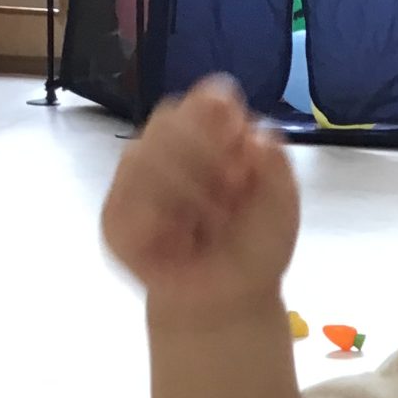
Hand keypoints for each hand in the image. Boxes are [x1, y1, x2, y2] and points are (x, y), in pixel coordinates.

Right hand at [102, 75, 300, 321]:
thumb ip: (276, 166)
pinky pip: (125, 199)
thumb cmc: (255, 245)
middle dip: (204, 158)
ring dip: (185, 192)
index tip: (241, 156)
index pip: (209, 97)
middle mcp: (170, 145)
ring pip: (143, 155)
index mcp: (213, 133)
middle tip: (231, 195)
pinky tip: (179, 238)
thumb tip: (258, 136)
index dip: (222, 120)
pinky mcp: (115, 214)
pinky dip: (159, 218)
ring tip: (211, 223)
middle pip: (171, 119)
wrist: (230, 300)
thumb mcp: (282, 207)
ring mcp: (137, 177)